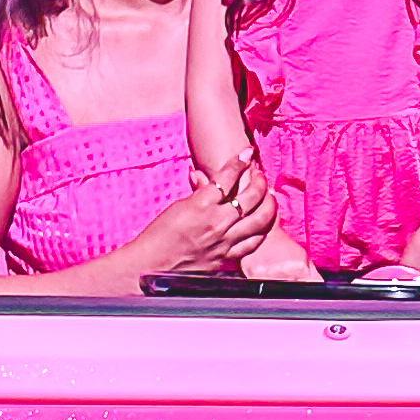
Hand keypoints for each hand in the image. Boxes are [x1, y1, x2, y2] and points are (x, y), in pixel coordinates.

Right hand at [140, 151, 281, 278]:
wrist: (151, 266)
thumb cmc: (157, 237)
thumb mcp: (177, 207)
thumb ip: (198, 194)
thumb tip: (205, 179)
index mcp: (201, 205)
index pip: (227, 177)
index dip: (240, 162)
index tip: (247, 154)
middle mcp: (217, 222)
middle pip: (251, 196)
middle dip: (259, 181)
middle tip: (259, 175)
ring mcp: (225, 242)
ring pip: (260, 220)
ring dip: (268, 204)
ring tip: (269, 196)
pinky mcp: (227, 259)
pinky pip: (253, 243)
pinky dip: (261, 230)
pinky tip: (263, 224)